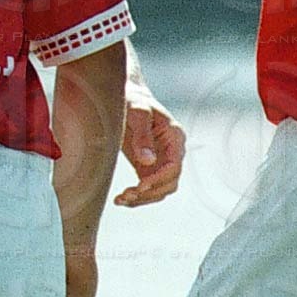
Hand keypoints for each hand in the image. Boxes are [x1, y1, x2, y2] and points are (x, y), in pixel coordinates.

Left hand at [115, 77, 186, 206]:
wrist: (126, 97)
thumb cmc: (133, 99)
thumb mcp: (137, 112)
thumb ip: (142, 135)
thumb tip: (148, 160)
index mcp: (174, 136)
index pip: (174, 166)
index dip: (159, 178)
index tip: (140, 184)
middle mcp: (172, 151)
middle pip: (170, 182)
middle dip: (150, 192)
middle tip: (127, 195)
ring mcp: (161, 161)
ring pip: (160, 190)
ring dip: (143, 198)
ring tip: (121, 200)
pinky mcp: (149, 167)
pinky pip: (149, 188)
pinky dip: (137, 197)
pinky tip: (121, 199)